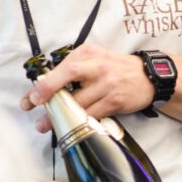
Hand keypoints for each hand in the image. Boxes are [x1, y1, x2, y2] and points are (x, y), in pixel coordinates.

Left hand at [21, 43, 155, 132]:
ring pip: (77, 102)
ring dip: (59, 116)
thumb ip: (74, 68)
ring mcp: (107, 84)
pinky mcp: (114, 101)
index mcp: (88, 53)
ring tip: (44, 125)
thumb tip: (46, 86)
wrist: (149, 77)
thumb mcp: (96, 59)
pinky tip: (69, 127)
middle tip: (32, 105)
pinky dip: (78, 122)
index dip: (44, 83)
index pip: (62, 67)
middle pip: (67, 77)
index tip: (31, 96)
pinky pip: (92, 115)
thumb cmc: (116, 69)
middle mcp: (97, 66)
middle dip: (47, 92)